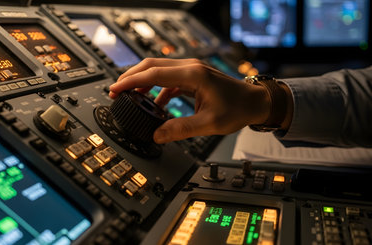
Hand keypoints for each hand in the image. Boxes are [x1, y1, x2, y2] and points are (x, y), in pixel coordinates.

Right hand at [109, 58, 270, 143]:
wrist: (256, 102)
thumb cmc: (238, 109)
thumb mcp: (209, 124)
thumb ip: (180, 130)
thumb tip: (157, 136)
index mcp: (192, 75)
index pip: (153, 74)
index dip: (131, 82)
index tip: (116, 89)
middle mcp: (190, 68)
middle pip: (151, 66)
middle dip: (131, 78)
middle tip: (116, 91)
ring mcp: (191, 70)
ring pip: (158, 71)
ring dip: (142, 82)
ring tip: (130, 97)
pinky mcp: (193, 77)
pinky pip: (168, 79)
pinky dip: (156, 89)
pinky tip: (154, 104)